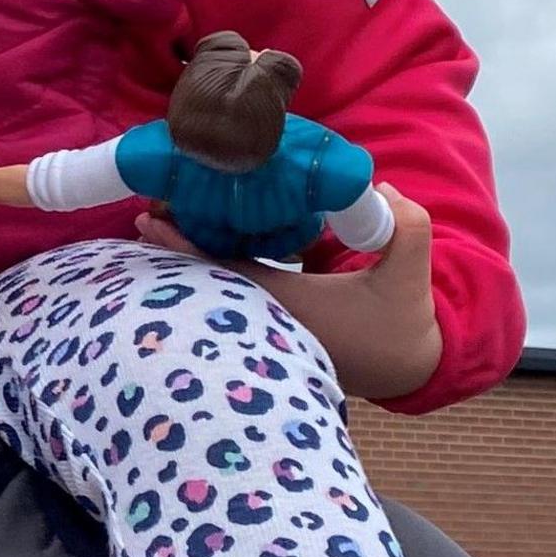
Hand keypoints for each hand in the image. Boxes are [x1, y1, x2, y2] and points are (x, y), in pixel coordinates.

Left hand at [136, 187, 441, 400]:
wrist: (408, 368)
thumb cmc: (403, 323)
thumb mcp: (412, 272)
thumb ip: (406, 227)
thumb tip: (380, 188)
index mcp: (292, 307)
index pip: (224, 273)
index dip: (186, 247)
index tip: (152, 220)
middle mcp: (270, 321)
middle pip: (208, 282)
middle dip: (175, 251)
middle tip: (144, 217)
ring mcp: (271, 329)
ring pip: (220, 289)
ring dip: (193, 261)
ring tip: (159, 226)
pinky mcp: (278, 329)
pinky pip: (236, 294)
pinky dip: (217, 271)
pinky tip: (207, 242)